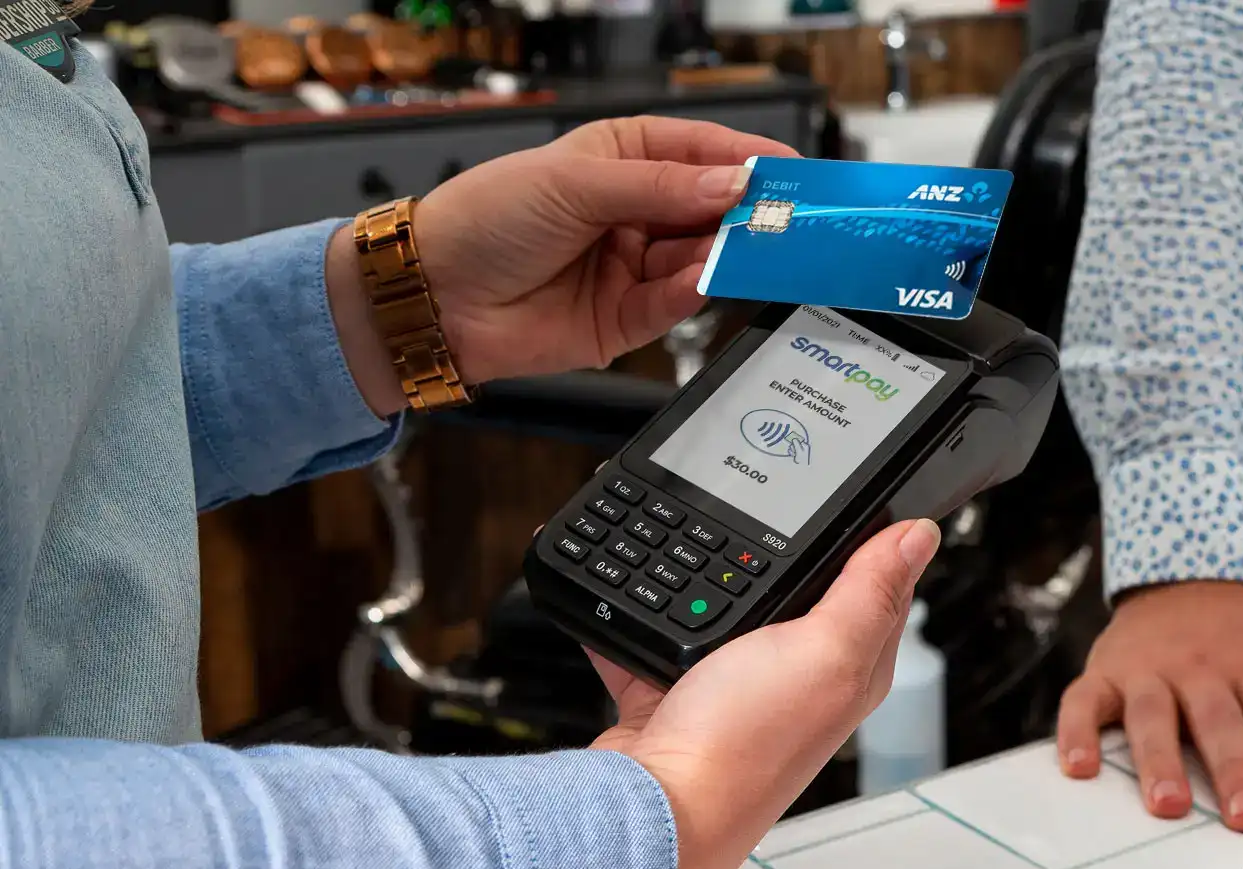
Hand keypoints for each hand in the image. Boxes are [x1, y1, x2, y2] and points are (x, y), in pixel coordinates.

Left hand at [326, 116, 799, 414]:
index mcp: (623, 159)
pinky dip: (695, 292)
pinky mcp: (628, 319)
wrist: (431, 296)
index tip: (790, 172)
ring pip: (702, 258)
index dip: (747, 160)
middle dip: (748, 213)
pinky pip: (676, 304)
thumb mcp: (574, 183)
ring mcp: (634, 266)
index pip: (701, 153)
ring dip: (728, 253)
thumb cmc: (484, 218)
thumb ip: (659, 186)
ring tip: (755, 248)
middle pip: (712, 210)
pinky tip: (707, 277)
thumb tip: (730, 182)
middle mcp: (635, 212)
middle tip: (788, 217)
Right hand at [590, 519, 941, 868]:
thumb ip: (870, 592)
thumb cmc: (742, 749)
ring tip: (697, 538)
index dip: (876, 537)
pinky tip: (636, 587)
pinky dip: (644, 612)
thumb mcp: (825, 651)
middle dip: (780, 548)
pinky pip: (660, 634)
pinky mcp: (677, 691)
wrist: (650, 809)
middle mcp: (797, 676)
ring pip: (727, 607)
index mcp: (850, 665)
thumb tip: (919, 537)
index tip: (862, 495)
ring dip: (708, 575)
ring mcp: (734, 685)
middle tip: (769, 504)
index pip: (880, 585)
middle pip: (802, 589)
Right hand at [1055, 581, 1242, 831]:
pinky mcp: (1106, 672)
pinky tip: (1078, 766)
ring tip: (1167, 803)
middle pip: (1217, 722)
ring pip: (1152, 716)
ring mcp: (1150, 671)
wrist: (1184, 576)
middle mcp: (1202, 669)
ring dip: (1157, 760)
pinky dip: (1076, 732)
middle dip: (1231, 769)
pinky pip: (1083, 702)